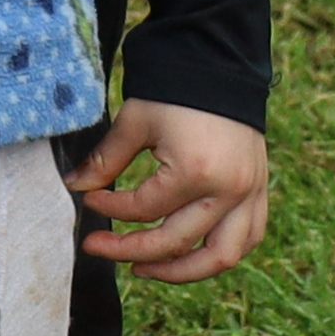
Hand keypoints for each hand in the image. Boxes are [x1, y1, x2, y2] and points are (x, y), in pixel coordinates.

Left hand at [70, 97, 272, 279]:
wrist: (220, 64)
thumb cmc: (173, 89)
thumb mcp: (134, 121)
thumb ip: (105, 159)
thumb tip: (75, 186)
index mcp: (195, 172)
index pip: (143, 209)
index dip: (109, 208)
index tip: (88, 197)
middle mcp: (229, 191)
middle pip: (176, 243)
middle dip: (131, 251)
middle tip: (98, 248)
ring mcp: (250, 195)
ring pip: (221, 257)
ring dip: (182, 271)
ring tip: (145, 269)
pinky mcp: (260, 191)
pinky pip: (247, 239)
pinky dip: (220, 254)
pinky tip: (189, 254)